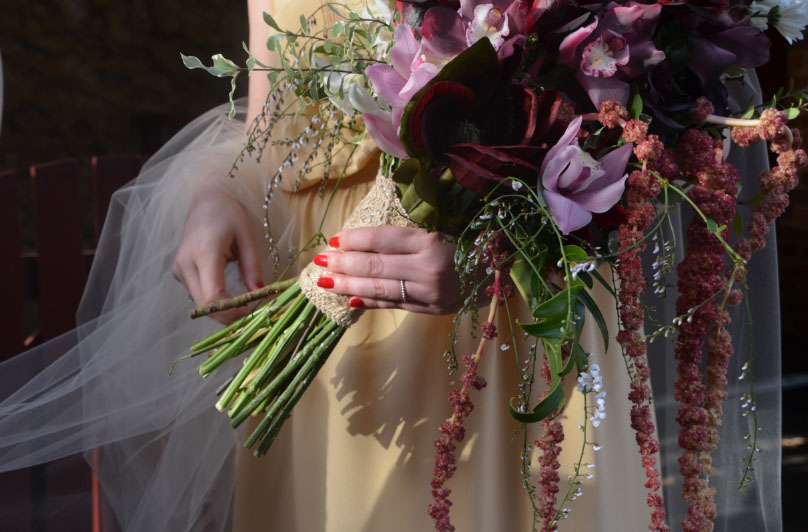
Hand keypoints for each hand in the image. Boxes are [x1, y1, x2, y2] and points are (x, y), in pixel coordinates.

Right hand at [172, 181, 263, 323]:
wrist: (206, 200)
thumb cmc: (228, 213)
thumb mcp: (247, 236)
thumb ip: (252, 266)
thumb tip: (258, 293)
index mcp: (204, 252)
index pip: (213, 295)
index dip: (232, 311)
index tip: (252, 311)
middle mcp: (186, 263)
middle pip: (205, 305)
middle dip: (229, 315)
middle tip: (251, 312)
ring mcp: (179, 269)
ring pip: (200, 303)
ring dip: (222, 309)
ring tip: (243, 302)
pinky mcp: (179, 272)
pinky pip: (198, 294)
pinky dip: (214, 300)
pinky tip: (229, 291)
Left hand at [313, 226, 462, 314]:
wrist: (497, 273)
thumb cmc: (464, 246)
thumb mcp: (436, 233)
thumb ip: (403, 240)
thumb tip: (362, 245)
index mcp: (429, 241)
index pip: (383, 238)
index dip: (355, 239)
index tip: (334, 240)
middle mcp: (428, 267)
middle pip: (376, 265)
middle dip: (344, 263)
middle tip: (320, 261)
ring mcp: (430, 291)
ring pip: (381, 289)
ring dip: (349, 285)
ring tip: (326, 281)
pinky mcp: (432, 309)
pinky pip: (395, 305)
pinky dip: (371, 302)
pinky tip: (350, 298)